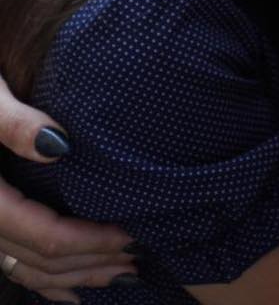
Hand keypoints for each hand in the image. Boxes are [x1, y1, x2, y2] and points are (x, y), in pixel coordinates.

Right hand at [0, 74, 133, 300]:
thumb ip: (13, 121)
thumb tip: (57, 144)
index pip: (42, 235)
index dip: (88, 242)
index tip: (129, 235)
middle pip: (37, 260)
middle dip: (89, 264)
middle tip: (135, 260)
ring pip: (24, 268)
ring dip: (71, 276)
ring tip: (115, 275)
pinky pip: (10, 263)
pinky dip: (41, 280)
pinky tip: (68, 288)